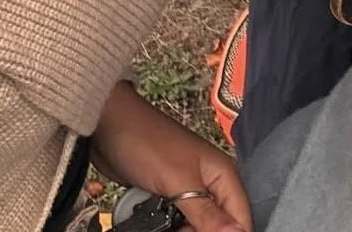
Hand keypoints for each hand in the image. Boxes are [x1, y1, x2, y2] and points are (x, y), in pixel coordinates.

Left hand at [93, 81, 251, 231]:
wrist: (110, 129)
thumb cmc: (147, 142)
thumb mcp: (178, 181)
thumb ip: (207, 211)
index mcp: (223, 174)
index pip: (241, 218)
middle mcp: (211, 183)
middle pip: (218, 225)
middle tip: (177, 229)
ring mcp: (188, 190)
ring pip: (195, 226)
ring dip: (180, 230)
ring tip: (161, 225)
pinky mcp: (169, 196)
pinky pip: (176, 222)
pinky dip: (167, 227)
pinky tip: (154, 224)